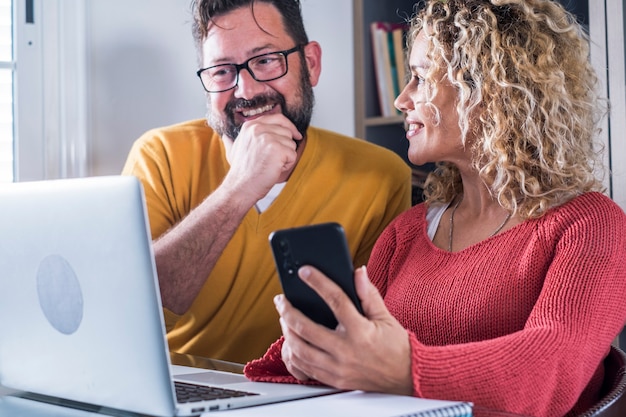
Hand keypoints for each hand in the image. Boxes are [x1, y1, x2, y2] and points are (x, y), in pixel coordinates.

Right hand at [222, 113, 302, 204]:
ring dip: (285, 157)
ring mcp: (268, 138)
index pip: (278, 118)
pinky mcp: (277, 149)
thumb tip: (225, 137)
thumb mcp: (234, 150)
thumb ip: (234, 140)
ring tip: (270, 165)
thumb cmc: (241, 172)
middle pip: (287, 132)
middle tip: (271, 160)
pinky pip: (293, 155)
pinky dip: (287, 165)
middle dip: (285, 147)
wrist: (240, 187)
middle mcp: (258, 128)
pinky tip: (274, 169)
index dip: (289, 127)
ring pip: (291, 144)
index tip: (296, 135)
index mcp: (250, 125)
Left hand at [275, 265, 412, 394]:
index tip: (305, 272)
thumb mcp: (385, 317)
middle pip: (306, 328)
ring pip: (300, 350)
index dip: (318, 282)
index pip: (335, 300)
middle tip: (281, 300)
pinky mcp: (334, 380)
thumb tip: (358, 272)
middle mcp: (346, 351)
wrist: (407, 377)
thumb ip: (368, 294)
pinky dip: (293, 354)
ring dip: (287, 332)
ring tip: (284, 320)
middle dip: (288, 311)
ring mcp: (338, 368)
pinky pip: (305, 368)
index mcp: (361, 331)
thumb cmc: (397, 347)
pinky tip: (292, 342)